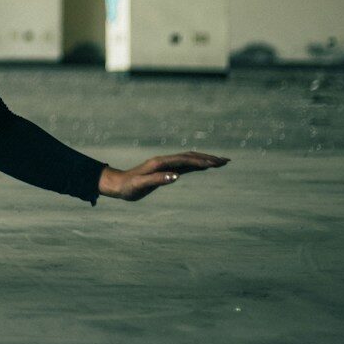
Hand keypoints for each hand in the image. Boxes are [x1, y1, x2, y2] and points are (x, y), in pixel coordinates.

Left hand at [99, 151, 228, 201]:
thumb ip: (157, 179)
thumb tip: (176, 176)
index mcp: (160, 163)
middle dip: (209, 158)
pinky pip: (185, 165)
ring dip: (205, 159)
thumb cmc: (128, 186)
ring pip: (189, 159)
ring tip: (220, 162)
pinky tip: (205, 166)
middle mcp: (165, 161)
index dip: (201, 160)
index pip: (185, 160)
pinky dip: (197, 164)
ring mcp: (166, 165)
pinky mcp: (166, 170)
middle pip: (190, 156)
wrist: (118, 184)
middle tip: (226, 161)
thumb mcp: (141, 185)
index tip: (216, 163)